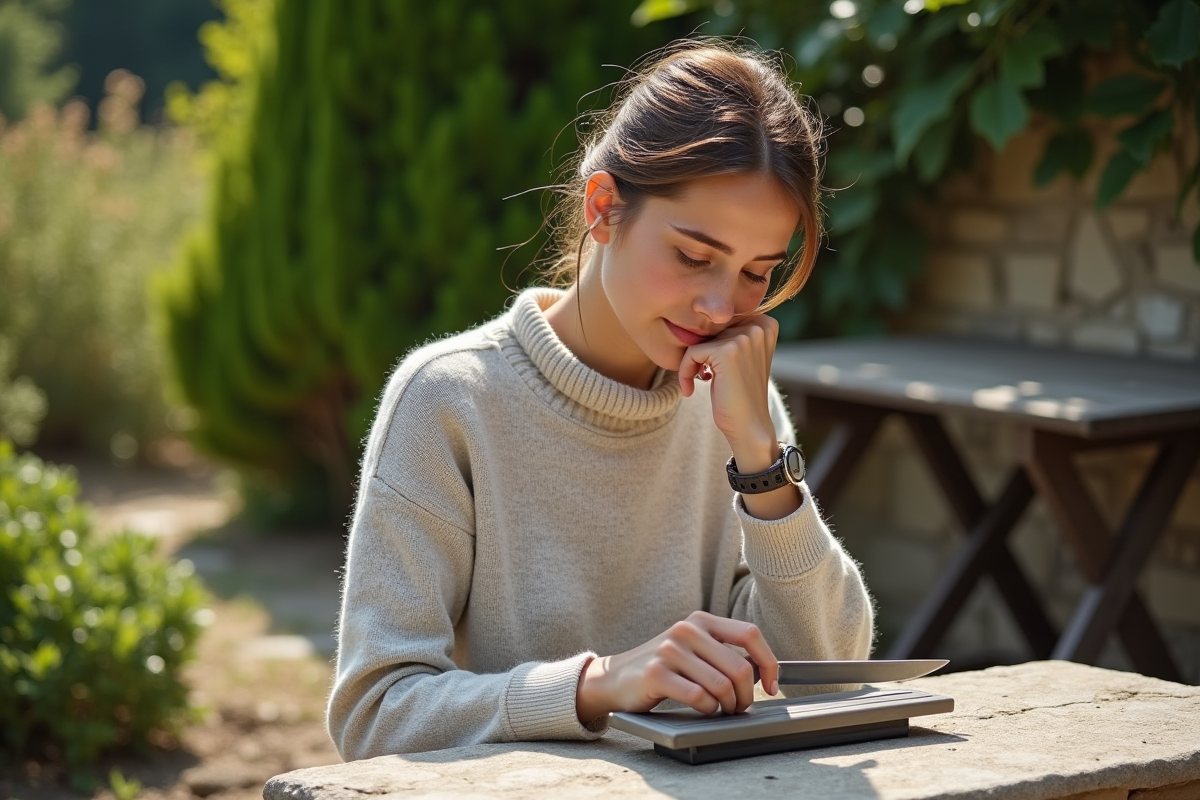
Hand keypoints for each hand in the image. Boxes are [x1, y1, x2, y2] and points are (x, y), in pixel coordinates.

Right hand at [575, 611, 778, 724]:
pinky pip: (699, 697)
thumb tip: (762, 672)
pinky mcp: (656, 673)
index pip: (750, 634)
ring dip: (728, 706)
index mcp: (701, 620)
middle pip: (740, 667)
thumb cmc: (663, 668)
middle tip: (740, 707)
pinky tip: (703, 710)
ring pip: (722, 685)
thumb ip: (722, 652)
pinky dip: (708, 710)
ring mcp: (670, 650)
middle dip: (747, 695)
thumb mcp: (692, 649)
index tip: (771, 685)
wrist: (614, 678)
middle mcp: (686, 629)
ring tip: (721, 710)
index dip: (768, 663)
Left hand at [677, 315, 778, 453]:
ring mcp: (745, 337)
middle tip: (702, 376)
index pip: (722, 320)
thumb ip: (731, 332)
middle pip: (710, 328)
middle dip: (700, 352)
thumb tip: (702, 313)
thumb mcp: (743, 356)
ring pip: (698, 339)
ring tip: (696, 382)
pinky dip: (684, 371)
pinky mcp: (726, 350)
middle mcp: (759, 326)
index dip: (711, 342)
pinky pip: (691, 352)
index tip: (710, 366)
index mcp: (766, 323)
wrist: (749, 426)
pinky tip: (690, 389)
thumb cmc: (741, 393)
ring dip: (690, 363)